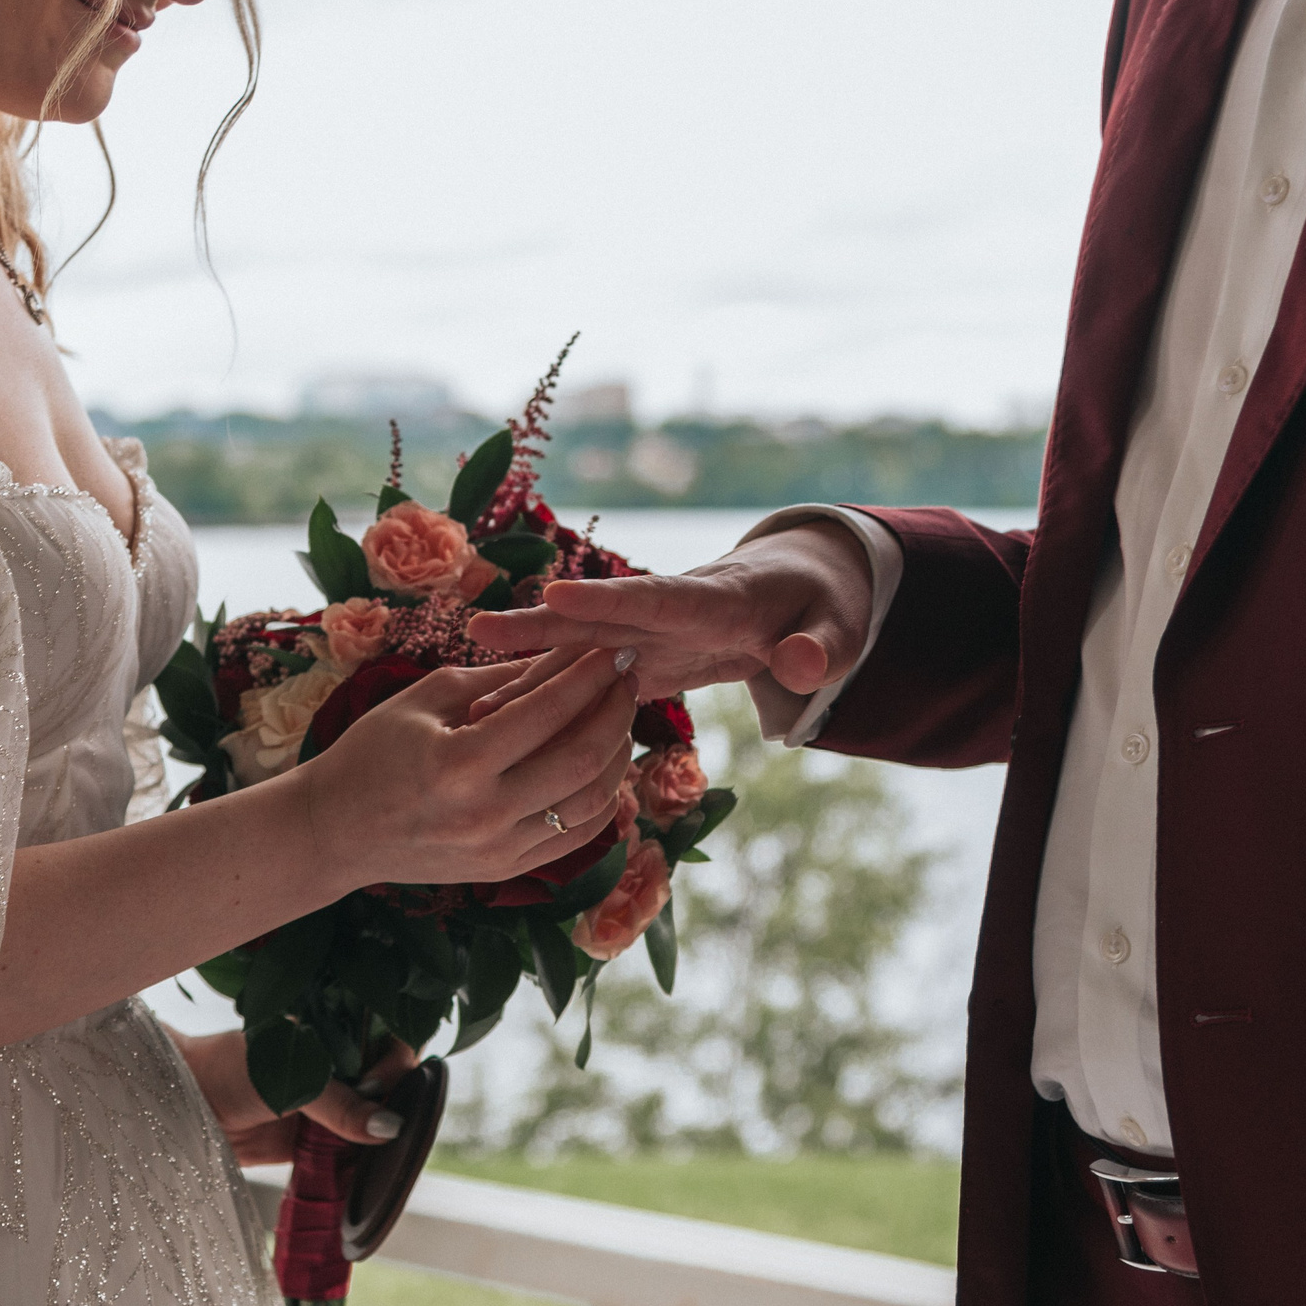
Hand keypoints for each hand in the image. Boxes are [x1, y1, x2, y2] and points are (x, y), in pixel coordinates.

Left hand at [175, 1029, 421, 1165]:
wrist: (180, 1104)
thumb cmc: (229, 1070)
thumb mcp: (293, 1080)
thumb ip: (342, 1104)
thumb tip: (390, 1127)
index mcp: (335, 1035)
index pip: (389, 1043)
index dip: (397, 1064)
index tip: (379, 1085)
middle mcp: (336, 1070)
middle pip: (388, 1088)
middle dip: (396, 1107)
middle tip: (386, 1129)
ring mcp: (326, 1108)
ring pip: (371, 1126)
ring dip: (378, 1143)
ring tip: (379, 1156)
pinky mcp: (312, 1144)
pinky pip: (347, 1157)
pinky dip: (358, 1167)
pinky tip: (365, 1176)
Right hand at [287, 649, 639, 891]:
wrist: (335, 832)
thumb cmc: (371, 753)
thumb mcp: (425, 699)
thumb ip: (498, 679)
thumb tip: (562, 655)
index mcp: (458, 763)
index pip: (548, 711)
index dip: (589, 675)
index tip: (614, 648)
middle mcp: (485, 813)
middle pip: (583, 759)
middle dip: (616, 710)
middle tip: (629, 678)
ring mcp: (499, 850)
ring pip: (592, 803)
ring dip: (617, 755)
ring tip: (620, 717)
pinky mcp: (506, 871)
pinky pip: (575, 834)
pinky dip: (602, 797)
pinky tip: (605, 763)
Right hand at [462, 520, 872, 707]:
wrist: (796, 591)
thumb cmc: (823, 608)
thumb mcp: (839, 626)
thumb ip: (821, 648)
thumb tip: (802, 665)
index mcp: (717, 600)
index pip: (660, 598)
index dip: (610, 600)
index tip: (558, 597)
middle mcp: (669, 612)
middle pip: (600, 620)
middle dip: (541, 626)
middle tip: (479, 629)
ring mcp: (649, 635)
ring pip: (582, 650)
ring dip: (529, 663)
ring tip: (467, 679)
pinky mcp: (639, 658)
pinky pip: (588, 678)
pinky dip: (549, 692)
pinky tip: (501, 714)